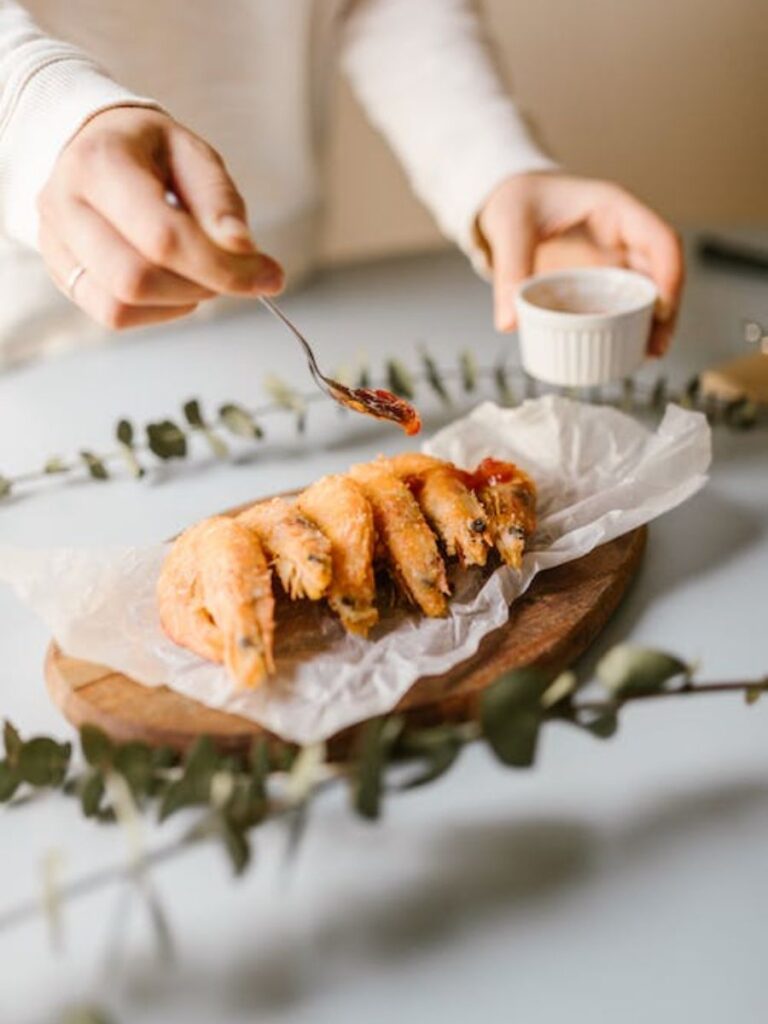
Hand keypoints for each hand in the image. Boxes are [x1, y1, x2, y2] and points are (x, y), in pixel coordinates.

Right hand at [37, 107, 283, 329]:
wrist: (89, 144)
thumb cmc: (147, 151)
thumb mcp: (192, 154)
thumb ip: (220, 202)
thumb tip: (245, 251)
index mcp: (101, 163)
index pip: (163, 238)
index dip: (222, 268)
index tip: (267, 276)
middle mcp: (65, 205)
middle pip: (135, 280)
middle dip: (199, 286)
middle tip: (231, 273)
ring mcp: (55, 243)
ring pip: (120, 305)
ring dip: (178, 301)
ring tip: (200, 274)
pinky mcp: (60, 272)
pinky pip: (111, 315)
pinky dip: (156, 311)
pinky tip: (174, 286)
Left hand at [477, 172, 683, 356]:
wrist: (508, 199)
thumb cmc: (516, 200)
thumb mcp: (510, 226)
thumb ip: (509, 270)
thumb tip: (507, 323)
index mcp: (614, 210)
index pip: (660, 240)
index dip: (670, 275)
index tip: (662, 311)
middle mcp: (622, 235)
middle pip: (661, 273)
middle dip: (665, 312)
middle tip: (655, 349)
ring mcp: (612, 257)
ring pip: (646, 291)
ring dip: (652, 324)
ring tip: (645, 357)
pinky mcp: (597, 278)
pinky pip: (621, 302)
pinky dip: (627, 326)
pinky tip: (625, 352)